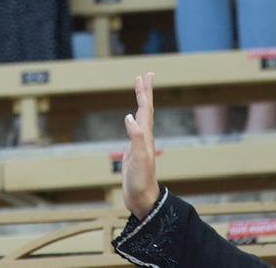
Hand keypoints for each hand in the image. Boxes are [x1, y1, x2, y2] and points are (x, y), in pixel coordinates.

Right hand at [122, 73, 160, 221]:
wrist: (142, 199)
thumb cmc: (140, 180)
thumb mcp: (138, 158)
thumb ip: (135, 137)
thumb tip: (130, 116)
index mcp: (146, 136)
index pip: (146, 109)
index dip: (144, 92)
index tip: (143, 76)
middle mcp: (145, 137)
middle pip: (146, 110)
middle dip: (145, 92)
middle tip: (145, 75)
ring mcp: (140, 144)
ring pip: (142, 118)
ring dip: (141, 103)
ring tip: (140, 91)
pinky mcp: (134, 151)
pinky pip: (135, 129)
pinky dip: (133, 120)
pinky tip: (131, 120)